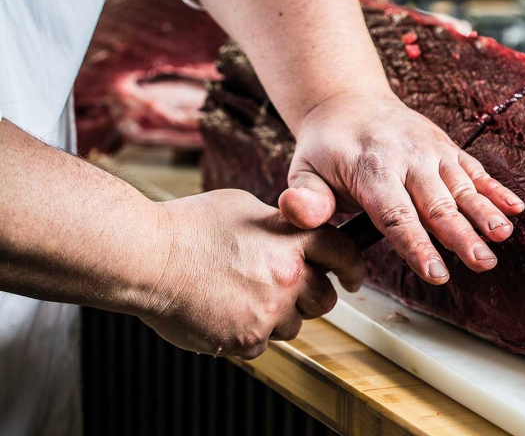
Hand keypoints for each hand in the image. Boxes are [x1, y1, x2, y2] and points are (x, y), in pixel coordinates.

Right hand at [139, 190, 363, 358]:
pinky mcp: (246, 340)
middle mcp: (289, 276)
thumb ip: (279, 224)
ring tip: (240, 295)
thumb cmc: (188, 227)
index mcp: (294, 239)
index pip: (345, 254)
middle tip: (284, 288)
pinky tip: (223, 310)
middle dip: (311, 296)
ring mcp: (269, 311)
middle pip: (325, 299)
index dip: (352, 267)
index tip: (352, 277)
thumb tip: (293, 233)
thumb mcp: (245, 206)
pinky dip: (247, 332)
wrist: (146, 258)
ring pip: (294, 325)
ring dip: (277, 316)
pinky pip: (262, 343)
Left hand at [278, 92, 524, 284]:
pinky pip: (474, 169)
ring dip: (485, 212)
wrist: (349, 102)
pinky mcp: (447, 147)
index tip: (436, 272)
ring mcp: (431, 150)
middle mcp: (407, 158)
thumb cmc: (326, 149)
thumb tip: (298, 213)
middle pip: (437, 203)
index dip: (417, 245)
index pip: (396, 215)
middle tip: (481, 263)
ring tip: (502, 237)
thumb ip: (306, 198)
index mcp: (371, 169)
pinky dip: (496, 188)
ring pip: (461, 186)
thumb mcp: (304, 170)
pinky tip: (515, 209)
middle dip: (461, 235)